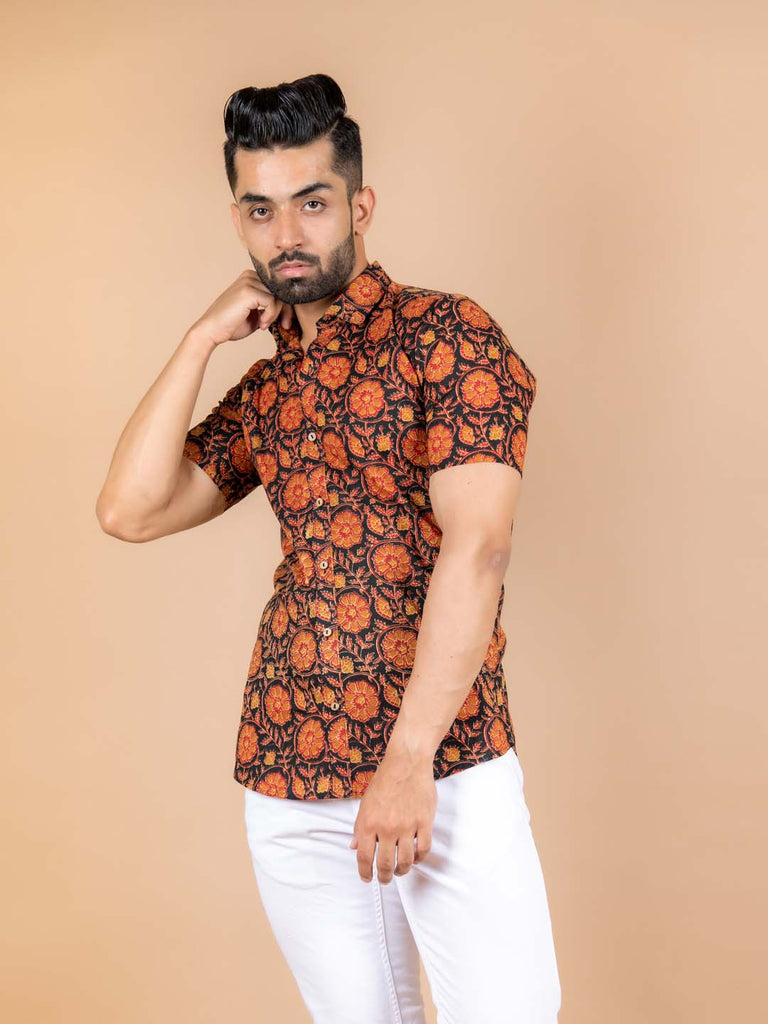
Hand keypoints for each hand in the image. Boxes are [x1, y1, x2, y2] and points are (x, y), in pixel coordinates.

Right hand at [188, 269, 293, 347]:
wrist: (212, 330)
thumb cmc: (232, 324)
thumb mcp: (257, 314)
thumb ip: (270, 307)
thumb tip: (291, 307)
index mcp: (251, 278)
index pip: (279, 287)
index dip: (286, 305)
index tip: (286, 321)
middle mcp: (250, 276)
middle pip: (281, 290)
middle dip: (286, 309)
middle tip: (285, 325)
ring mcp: (248, 281)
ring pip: (278, 296)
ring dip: (276, 314)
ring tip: (265, 325)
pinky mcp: (248, 291)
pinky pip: (272, 302)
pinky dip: (270, 315)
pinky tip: (261, 324)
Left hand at [349, 752, 436, 883]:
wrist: (407, 762)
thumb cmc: (385, 780)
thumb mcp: (365, 802)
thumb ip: (359, 826)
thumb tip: (353, 846)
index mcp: (368, 822)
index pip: (363, 856)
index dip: (364, 872)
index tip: (366, 878)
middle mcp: (386, 827)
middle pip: (384, 864)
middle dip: (383, 877)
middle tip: (384, 879)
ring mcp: (407, 826)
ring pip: (405, 861)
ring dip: (401, 871)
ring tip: (399, 871)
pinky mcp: (424, 822)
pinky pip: (423, 849)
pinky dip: (419, 858)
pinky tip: (415, 858)